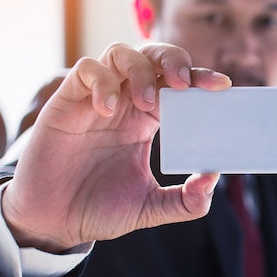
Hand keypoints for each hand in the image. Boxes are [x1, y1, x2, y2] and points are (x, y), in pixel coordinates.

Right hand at [0, 43, 231, 252]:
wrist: (54, 223)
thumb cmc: (100, 208)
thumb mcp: (150, 208)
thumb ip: (186, 201)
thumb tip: (214, 177)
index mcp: (148, 121)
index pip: (178, 86)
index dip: (200, 79)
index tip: (222, 86)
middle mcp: (126, 103)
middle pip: (153, 57)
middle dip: (173, 60)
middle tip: (184, 83)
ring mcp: (96, 99)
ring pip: (121, 53)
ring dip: (140, 70)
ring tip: (146, 102)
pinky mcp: (67, 102)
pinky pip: (86, 71)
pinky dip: (102, 81)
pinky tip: (108, 108)